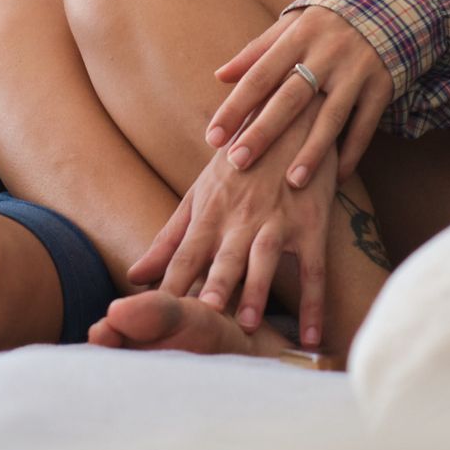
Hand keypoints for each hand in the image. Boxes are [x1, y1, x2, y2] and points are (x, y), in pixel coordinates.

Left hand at [130, 120, 338, 350]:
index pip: (184, 255)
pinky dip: (315, 302)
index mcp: (210, 212)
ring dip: (258, 288)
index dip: (170, 284)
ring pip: (266, 257)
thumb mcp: (200, 193)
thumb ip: (170, 238)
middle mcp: (241, 216)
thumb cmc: (239, 159)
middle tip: (203, 315)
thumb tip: (134, 275)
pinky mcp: (312, 222)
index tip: (152, 317)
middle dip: (214, 283)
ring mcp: (278, 218)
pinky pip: (314, 268)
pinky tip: (312, 336)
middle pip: (224, 255)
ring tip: (249, 323)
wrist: (292, 114)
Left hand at [208, 6, 390, 185]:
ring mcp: (356, 71)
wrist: (386, 3)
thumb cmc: (326, 22)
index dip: (235, 108)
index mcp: (298, 36)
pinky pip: (366, 125)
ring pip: (331, 117)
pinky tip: (336, 178)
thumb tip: (220, 76)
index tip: (213, 138)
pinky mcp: (382, 85)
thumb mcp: (292, 25)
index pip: (259, 76)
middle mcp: (326, 53)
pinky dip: (352, 153)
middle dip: (263, 133)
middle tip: (238, 163)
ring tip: (292, 182)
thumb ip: (257, 51)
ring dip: (312, 152)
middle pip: (290, 99)